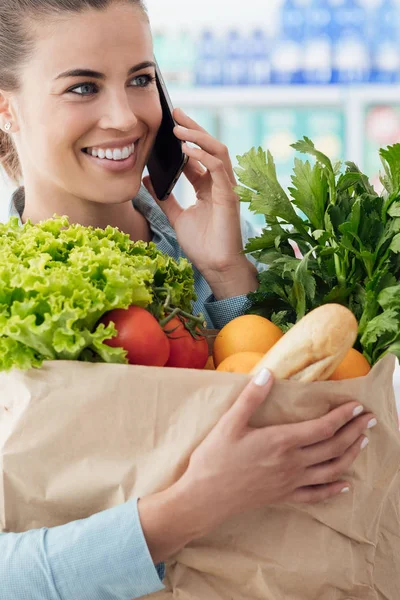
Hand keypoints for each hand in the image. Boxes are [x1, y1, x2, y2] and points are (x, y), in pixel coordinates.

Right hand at [139, 369, 376, 562]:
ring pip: (330, 469)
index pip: (322, 427)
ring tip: (362, 443)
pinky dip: (334, 490)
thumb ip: (251, 398)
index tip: (357, 406)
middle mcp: (292, 463)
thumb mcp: (230, 423)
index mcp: (281, 441)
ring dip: (350, 455)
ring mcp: (290, 482)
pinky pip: (316, 495)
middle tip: (370, 420)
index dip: (342, 416)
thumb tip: (267, 373)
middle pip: (333, 446)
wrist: (204, 498)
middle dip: (354, 432)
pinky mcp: (284, 497)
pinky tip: (345, 485)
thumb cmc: (215, 458)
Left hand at [142, 108, 257, 299]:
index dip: (186, 139)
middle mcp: (220, 184)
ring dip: (199, 137)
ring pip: (218, 152)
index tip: (169, 125)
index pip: (199, 155)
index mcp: (209, 187)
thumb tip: (147, 179)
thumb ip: (164, 197)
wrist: (216, 266)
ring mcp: (227, 189)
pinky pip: (219, 169)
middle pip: (210, 147)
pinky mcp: (229, 197)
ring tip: (180, 129)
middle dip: (194, 128)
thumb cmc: (202, 245)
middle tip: (175, 113)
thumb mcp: (176, 216)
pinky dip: (204, 157)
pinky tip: (188, 152)